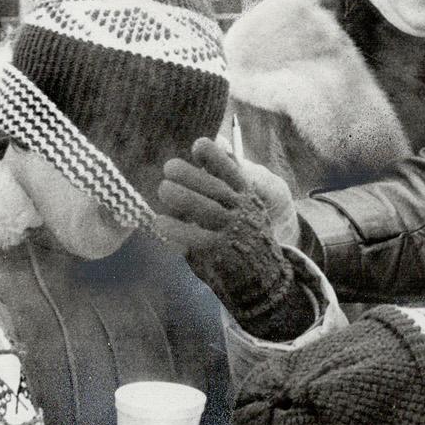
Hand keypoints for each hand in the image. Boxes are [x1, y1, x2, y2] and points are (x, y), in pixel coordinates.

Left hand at [158, 140, 312, 335]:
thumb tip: (190, 170)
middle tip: (169, 167)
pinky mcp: (223, 252)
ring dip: (184, 198)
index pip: (233, 172)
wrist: (264, 280)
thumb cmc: (242, 240)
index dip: (216, 157)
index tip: (198, 144)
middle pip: (218, 188)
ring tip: (163, 189)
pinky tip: (159, 223)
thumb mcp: (240, 212)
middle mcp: (244, 211)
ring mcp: (235, 232)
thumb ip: (219, 193)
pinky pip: (198, 239)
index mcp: (247, 197)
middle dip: (194, 175)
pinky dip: (178, 230)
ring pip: (209, 210)